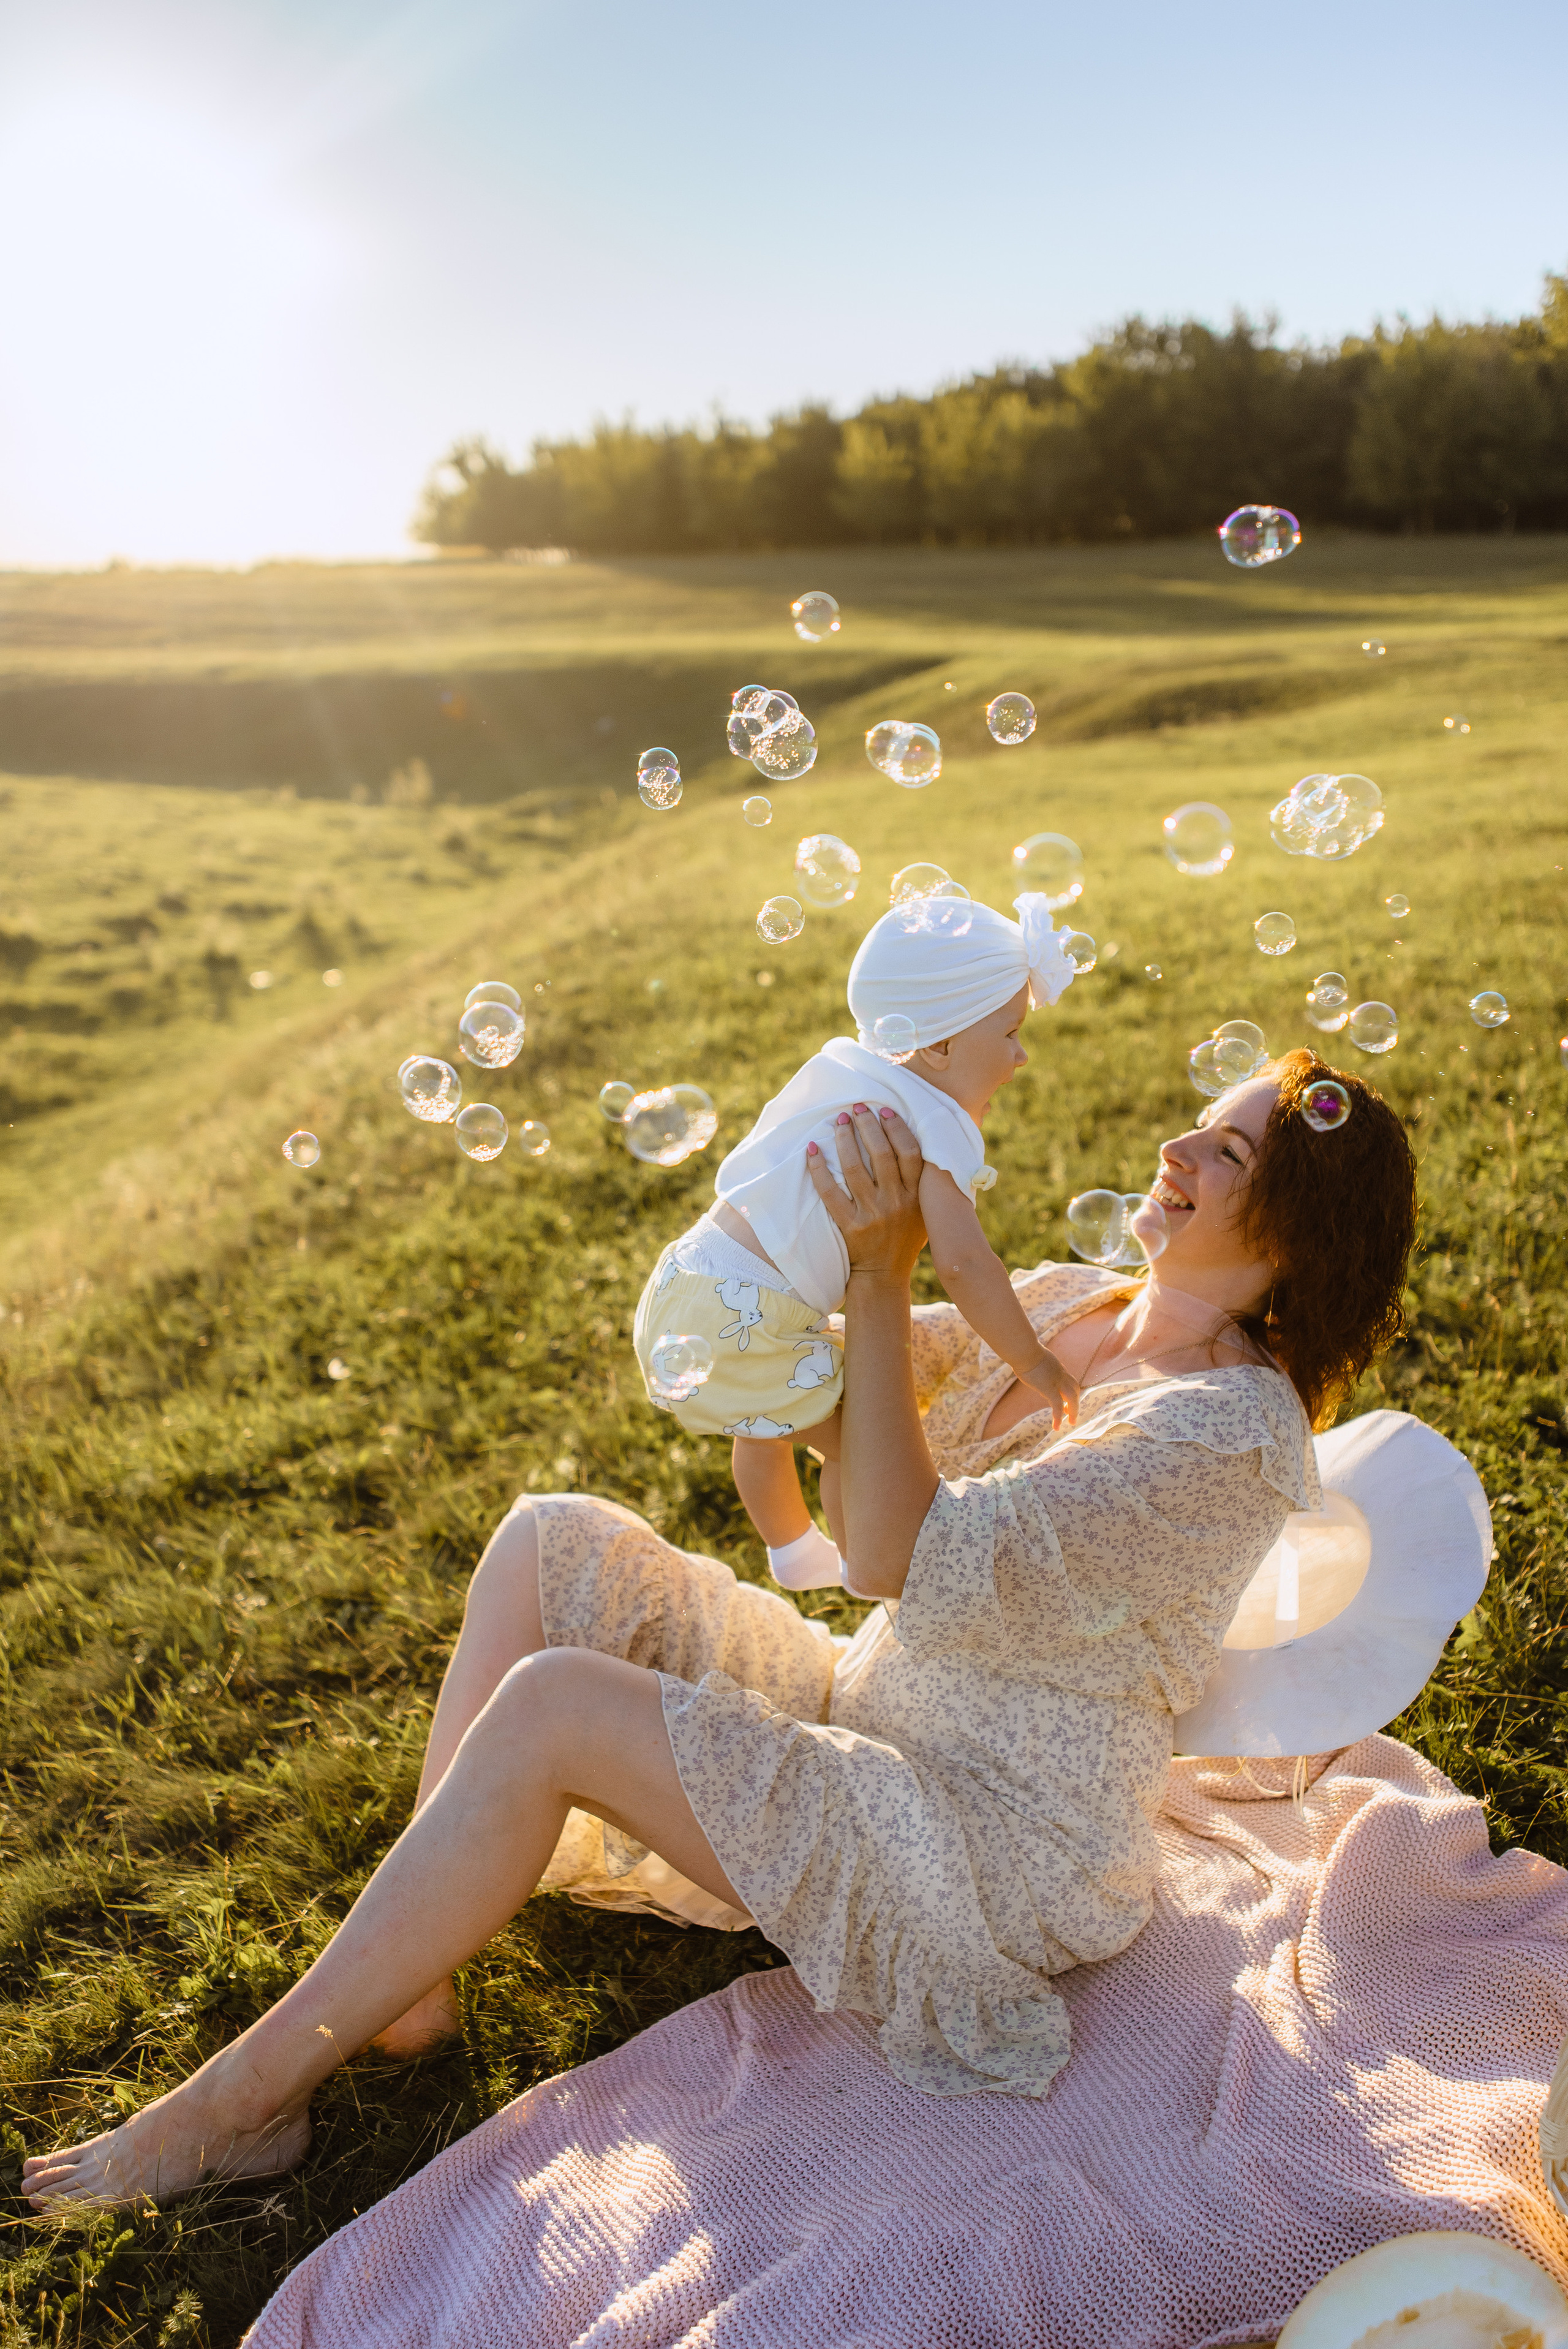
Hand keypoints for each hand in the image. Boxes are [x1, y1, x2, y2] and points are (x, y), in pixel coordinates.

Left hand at [805, 1106, 926, 1287]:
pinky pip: (830, 1192)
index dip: (897, 1128)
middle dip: (868, 1125)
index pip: (910, 1153)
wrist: (885, 1275)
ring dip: (845, 1140)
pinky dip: (819, 1169)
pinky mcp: (849, 1226)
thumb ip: (926, 1182)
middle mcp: (896, 1203)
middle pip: (881, 1155)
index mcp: (917, 1196)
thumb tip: (924, 1142)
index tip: (885, 1110)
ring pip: (855, 1169)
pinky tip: (813, 1150)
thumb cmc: (906, 1237)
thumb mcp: (925, 1211)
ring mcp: (872, 1214)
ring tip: (839, 1121)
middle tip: (857, 1107)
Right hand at [1022, 1349, 1079, 1433]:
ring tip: (1071, 1422)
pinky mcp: (1049, 1389)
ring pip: (1072, 1398)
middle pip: (1074, 1389)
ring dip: (1073, 1411)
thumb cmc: (1022, 1350)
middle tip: (1071, 1414)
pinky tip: (1056, 1426)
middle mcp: (1060, 1374)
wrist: (1024, 1350)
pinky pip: (1057, 1406)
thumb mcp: (1032, 1356)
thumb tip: (1023, 1362)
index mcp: (1056, 1367)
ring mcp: (1057, 1382)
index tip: (1065, 1399)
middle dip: (1075, 1402)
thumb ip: (1033, 1362)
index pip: (1068, 1380)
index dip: (1069, 1390)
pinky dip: (1059, 1417)